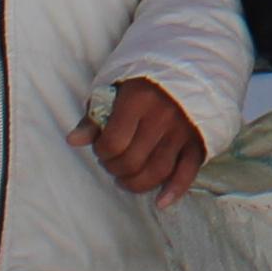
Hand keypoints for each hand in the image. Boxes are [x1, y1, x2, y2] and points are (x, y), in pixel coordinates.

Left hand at [81, 80, 208, 202]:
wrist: (187, 68)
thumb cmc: (143, 82)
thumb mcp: (114, 91)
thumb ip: (94, 117)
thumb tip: (74, 141)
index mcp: (138, 99)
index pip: (113, 142)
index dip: (102, 152)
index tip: (101, 149)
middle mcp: (162, 115)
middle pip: (133, 160)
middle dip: (116, 169)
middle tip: (112, 164)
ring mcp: (182, 130)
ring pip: (158, 170)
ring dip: (137, 184)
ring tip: (126, 180)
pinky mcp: (197, 141)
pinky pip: (188, 171)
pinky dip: (175, 190)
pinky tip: (161, 202)